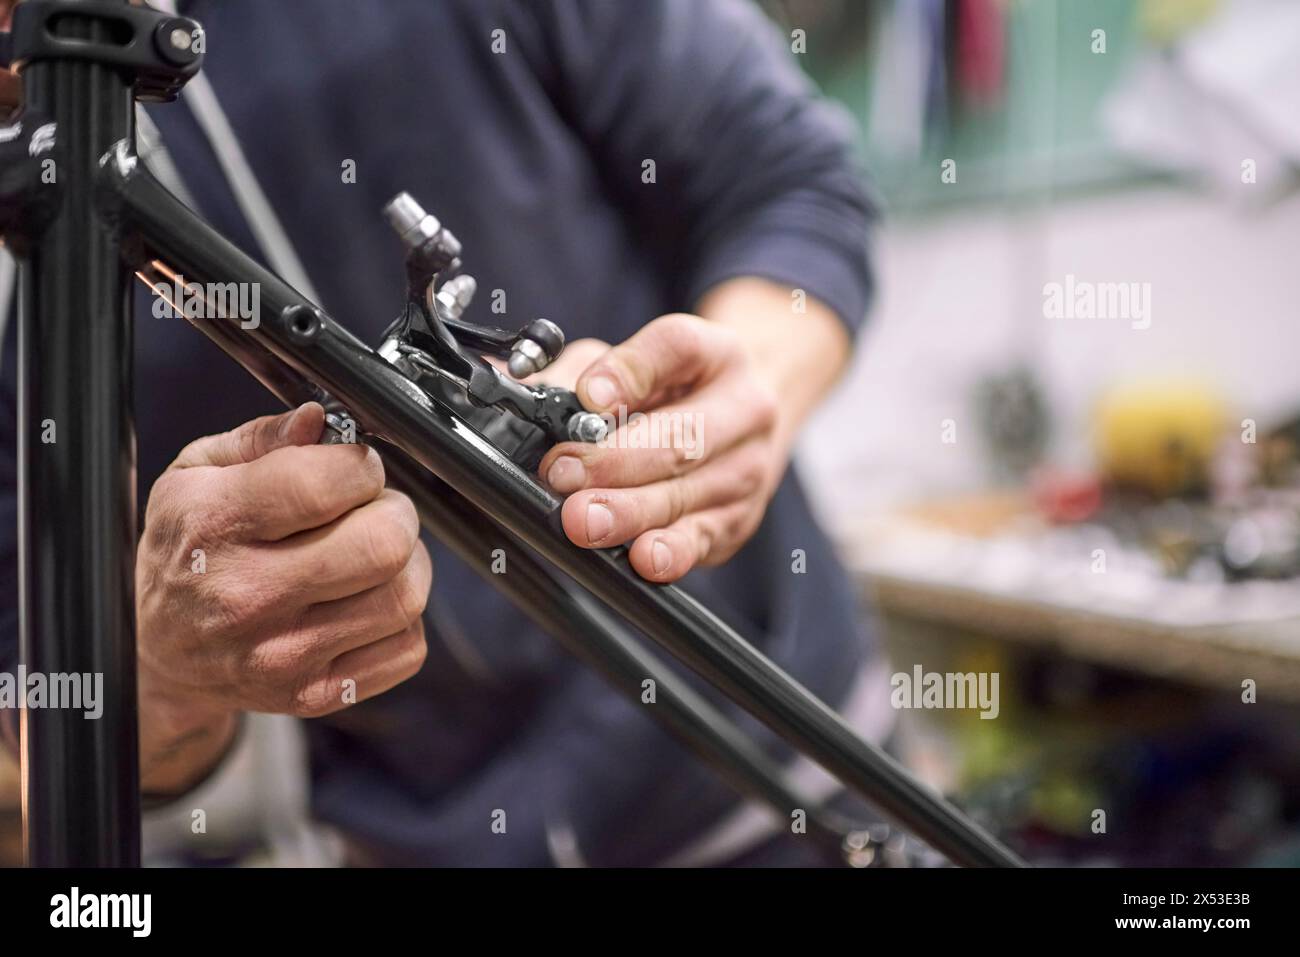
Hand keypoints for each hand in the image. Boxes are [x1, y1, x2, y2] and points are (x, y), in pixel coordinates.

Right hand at [135, 402, 430, 791]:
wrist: (158, 649)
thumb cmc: (188, 550)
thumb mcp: (196, 474)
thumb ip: (263, 439)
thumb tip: (320, 421)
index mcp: (213, 524)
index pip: (328, 484)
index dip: (360, 466)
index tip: (351, 470)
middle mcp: (246, 594)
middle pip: (384, 545)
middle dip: (395, 514)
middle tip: (374, 512)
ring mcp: (282, 654)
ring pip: (404, 597)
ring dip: (406, 566)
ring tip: (372, 556)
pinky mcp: (314, 694)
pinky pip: (407, 649)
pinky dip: (403, 620)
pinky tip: (367, 603)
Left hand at [536, 313, 782, 582]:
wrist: (748, 423)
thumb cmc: (676, 392)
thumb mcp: (635, 365)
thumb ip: (579, 372)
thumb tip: (517, 388)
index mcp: (713, 353)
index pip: (675, 348)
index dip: (628, 372)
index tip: (586, 394)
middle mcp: (742, 406)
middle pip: (681, 433)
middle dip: (614, 460)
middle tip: (564, 473)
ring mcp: (746, 467)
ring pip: (684, 492)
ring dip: (629, 511)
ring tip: (583, 519)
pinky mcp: (737, 519)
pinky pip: (701, 538)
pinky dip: (669, 550)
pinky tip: (642, 556)